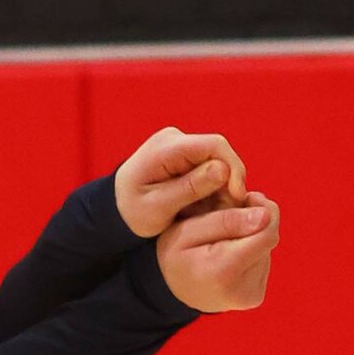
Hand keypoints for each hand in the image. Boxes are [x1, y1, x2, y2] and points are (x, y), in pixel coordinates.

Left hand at [115, 126, 247, 237]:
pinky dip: (212, 191)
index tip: (237, 196)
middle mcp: (176, 140)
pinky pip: (210, 171)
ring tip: (209, 214)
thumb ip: (189, 188)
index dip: (233, 168)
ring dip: (221, 190)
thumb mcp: (157, 207)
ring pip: (218, 164)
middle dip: (228, 184)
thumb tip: (222, 170)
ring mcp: (181, 147)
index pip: (214, 145)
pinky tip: (203, 209)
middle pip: (219, 155)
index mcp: (165, 148)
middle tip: (226, 212)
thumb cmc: (131, 212)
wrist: (116, 210)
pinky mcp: (186, 158)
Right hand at [156, 191, 279, 312]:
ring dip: (250, 237)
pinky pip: (263, 261)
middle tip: (225, 224)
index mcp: (222, 272)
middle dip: (253, 223)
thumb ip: (225, 219)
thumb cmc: (176, 256)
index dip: (260, 209)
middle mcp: (241, 290)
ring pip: (267, 248)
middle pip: (269, 237)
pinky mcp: (255, 296)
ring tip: (223, 243)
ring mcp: (250, 296)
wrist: (174, 291)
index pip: (267, 231)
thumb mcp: (186, 230)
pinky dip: (250, 252)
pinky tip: (229, 257)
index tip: (244, 200)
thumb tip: (266, 215)